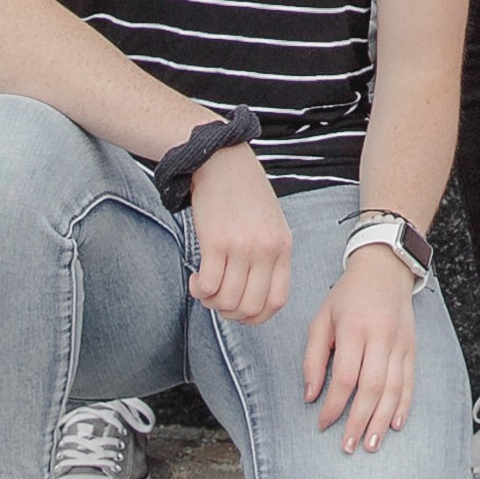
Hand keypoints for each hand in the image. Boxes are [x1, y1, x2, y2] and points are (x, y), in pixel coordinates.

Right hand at [184, 145, 290, 323]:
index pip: (277, 301)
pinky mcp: (217, 242)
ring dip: (211, 302)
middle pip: (250, 307)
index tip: (240, 311)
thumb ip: (269, 257)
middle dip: (230, 313)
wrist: (224, 162)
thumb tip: (254, 298)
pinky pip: (208, 286)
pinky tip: (196, 278)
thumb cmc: (245, 195)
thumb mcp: (271, 225)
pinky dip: (199, 290)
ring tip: (204, 286)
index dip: (256, 316)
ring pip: (227, 301)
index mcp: (283, 247)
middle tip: (217, 299)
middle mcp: (266, 250)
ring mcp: (243, 247)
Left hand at [300, 240, 420, 450]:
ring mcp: (400, 342)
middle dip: (359, 420)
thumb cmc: (348, 296)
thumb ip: (313, 358)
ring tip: (371, 443)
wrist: (384, 269)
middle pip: (372, 386)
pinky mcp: (412, 347)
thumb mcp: (321, 319)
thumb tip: (310, 396)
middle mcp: (380, 336)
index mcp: (354, 328)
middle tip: (349, 445)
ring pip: (394, 388)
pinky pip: (410, 381)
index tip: (323, 424)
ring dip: (382, 419)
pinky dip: (404, 405)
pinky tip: (396, 424)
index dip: (334, 404)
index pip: (345, 375)